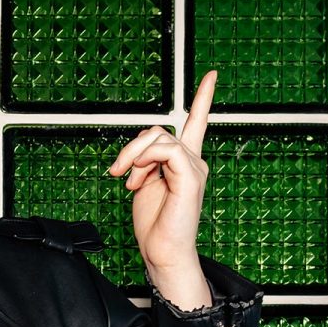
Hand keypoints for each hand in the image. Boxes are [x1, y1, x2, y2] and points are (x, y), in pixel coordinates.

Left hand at [106, 70, 217, 291]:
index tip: (210, 76)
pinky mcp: (192, 177)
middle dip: (131, 147)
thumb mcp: (144, 183)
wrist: (161, 250)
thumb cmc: (154, 223)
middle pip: (159, 130)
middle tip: (116, 172)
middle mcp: (194, 161)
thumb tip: (137, 151)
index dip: (203, 99)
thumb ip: (145, 161)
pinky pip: (168, 150)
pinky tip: (139, 178)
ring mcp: (195, 168)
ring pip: (159, 137)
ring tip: (128, 180)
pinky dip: (146, 159)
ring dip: (133, 156)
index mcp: (183, 162)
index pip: (197, 124)